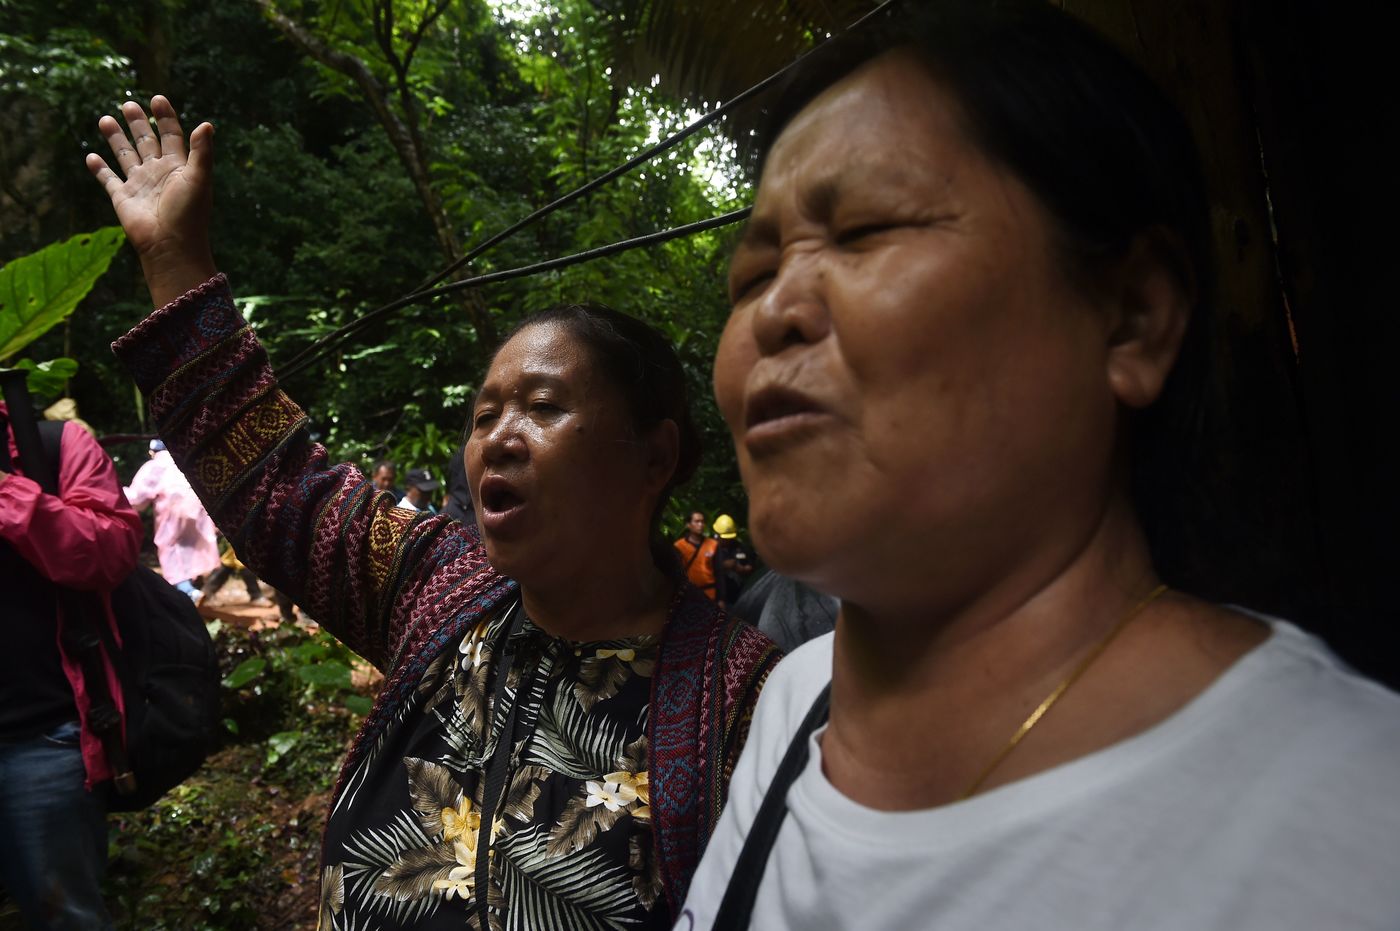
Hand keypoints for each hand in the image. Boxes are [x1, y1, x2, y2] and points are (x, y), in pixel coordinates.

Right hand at [86, 96, 217, 307]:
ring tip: (106, 118)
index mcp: (178, 167)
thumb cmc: (189, 214)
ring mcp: (139, 184)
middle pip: (146, 141)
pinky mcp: (122, 197)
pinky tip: (91, 156)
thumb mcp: (199, 178)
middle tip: (129, 104)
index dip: (165, 118)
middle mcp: (158, 173)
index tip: (157, 99)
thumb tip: (207, 124)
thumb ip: (202, 152)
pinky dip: (99, 169)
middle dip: (138, 123)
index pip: (172, 135)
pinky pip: (108, 180)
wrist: (170, 245)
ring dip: (116, 138)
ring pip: (125, 155)